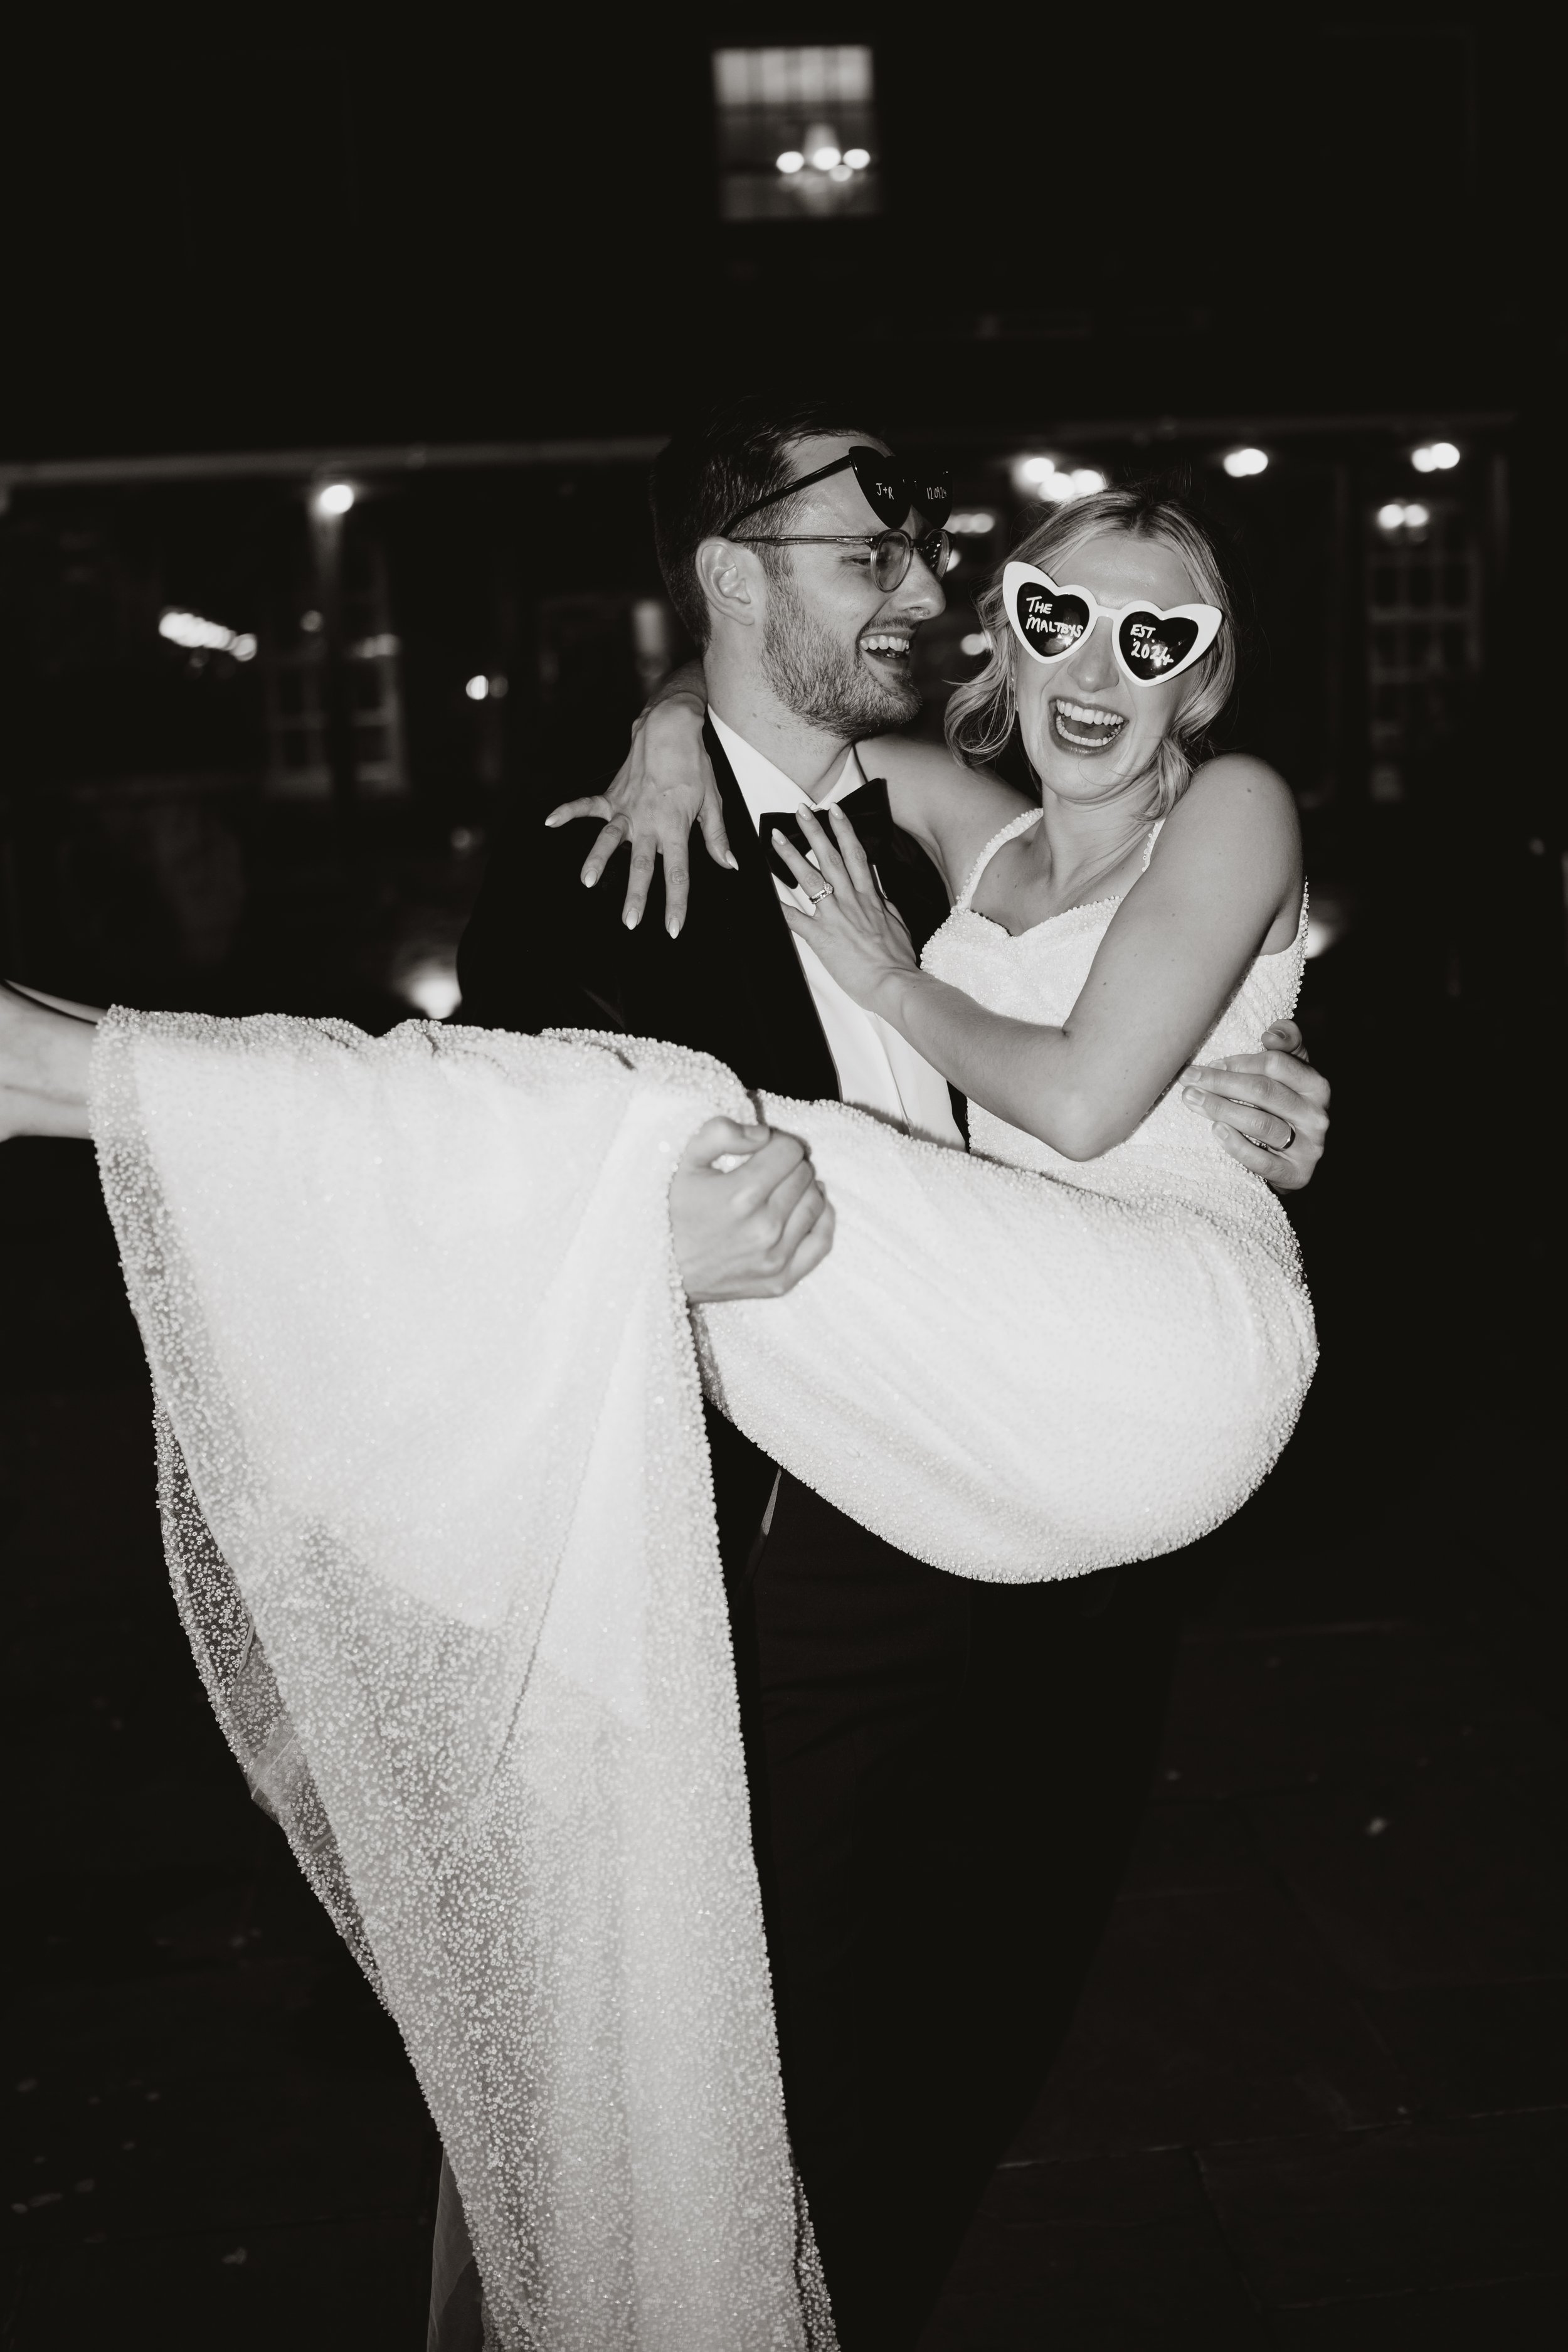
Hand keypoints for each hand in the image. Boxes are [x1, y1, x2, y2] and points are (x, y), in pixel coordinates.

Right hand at [544, 695, 734, 936]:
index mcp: (675, 827)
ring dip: (597, 860)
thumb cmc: (693, 764)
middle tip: (628, 922)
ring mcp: (627, 808)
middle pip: (641, 865)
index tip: (672, 929)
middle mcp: (648, 822)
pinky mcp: (612, 795)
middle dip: (635, 896)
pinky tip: (550, 822)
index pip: (677, 873)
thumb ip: (716, 837)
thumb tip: (728, 864)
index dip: (676, 904)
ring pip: (609, 839)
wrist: (670, 727)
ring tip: (587, 882)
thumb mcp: (712, 801)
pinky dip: (568, 812)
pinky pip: (587, 806)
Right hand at [669, 1116, 834, 1301]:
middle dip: (788, 1165)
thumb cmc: (674, 1213)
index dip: (776, 1143)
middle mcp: (764, 1228)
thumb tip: (762, 1134)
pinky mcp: (781, 1280)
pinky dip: (820, 1220)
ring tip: (780, 1190)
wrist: (662, 1269)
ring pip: (815, 1202)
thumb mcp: (685, 1162)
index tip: (762, 1151)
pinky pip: (821, 1242)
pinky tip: (803, 1210)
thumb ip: (720, 1133)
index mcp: (742, 1195)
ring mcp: (775, 1258)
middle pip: (804, 1174)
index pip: (790, 1150)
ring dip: (802, 1189)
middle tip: (767, 1171)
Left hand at [773, 805, 920, 1015]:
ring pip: (810, 877)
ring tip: (776, 837)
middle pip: (830, 857)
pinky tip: (765, 889)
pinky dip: (778, 903)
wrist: (894, 982)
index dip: (844, 829)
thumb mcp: (896, 920)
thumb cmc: (896, 958)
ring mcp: (834, 916)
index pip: (855, 854)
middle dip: (815, 831)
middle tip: (800, 810)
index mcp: (869, 896)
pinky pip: (794, 917)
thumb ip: (882, 900)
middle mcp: (851, 900)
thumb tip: (877, 886)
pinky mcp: (821, 936)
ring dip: (792, 854)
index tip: (835, 811)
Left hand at [1180, 1020, 1329, 1190]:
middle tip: (1189, 1079)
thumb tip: (1271, 1033)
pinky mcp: (1296, 1174)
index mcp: (1316, 1085)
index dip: (1239, 1062)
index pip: (1276, 1064)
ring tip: (1192, 1100)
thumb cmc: (1287, 1107)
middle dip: (1221, 1083)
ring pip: (1260, 1123)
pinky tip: (1216, 1130)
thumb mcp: (1293, 1073)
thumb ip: (1287, 1045)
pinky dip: (1236, 1144)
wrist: (1298, 1161)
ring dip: (1221, 1109)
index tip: (1211, 1063)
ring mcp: (1308, 1146)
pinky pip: (1261, 1160)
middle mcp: (1316, 1114)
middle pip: (1263, 1091)